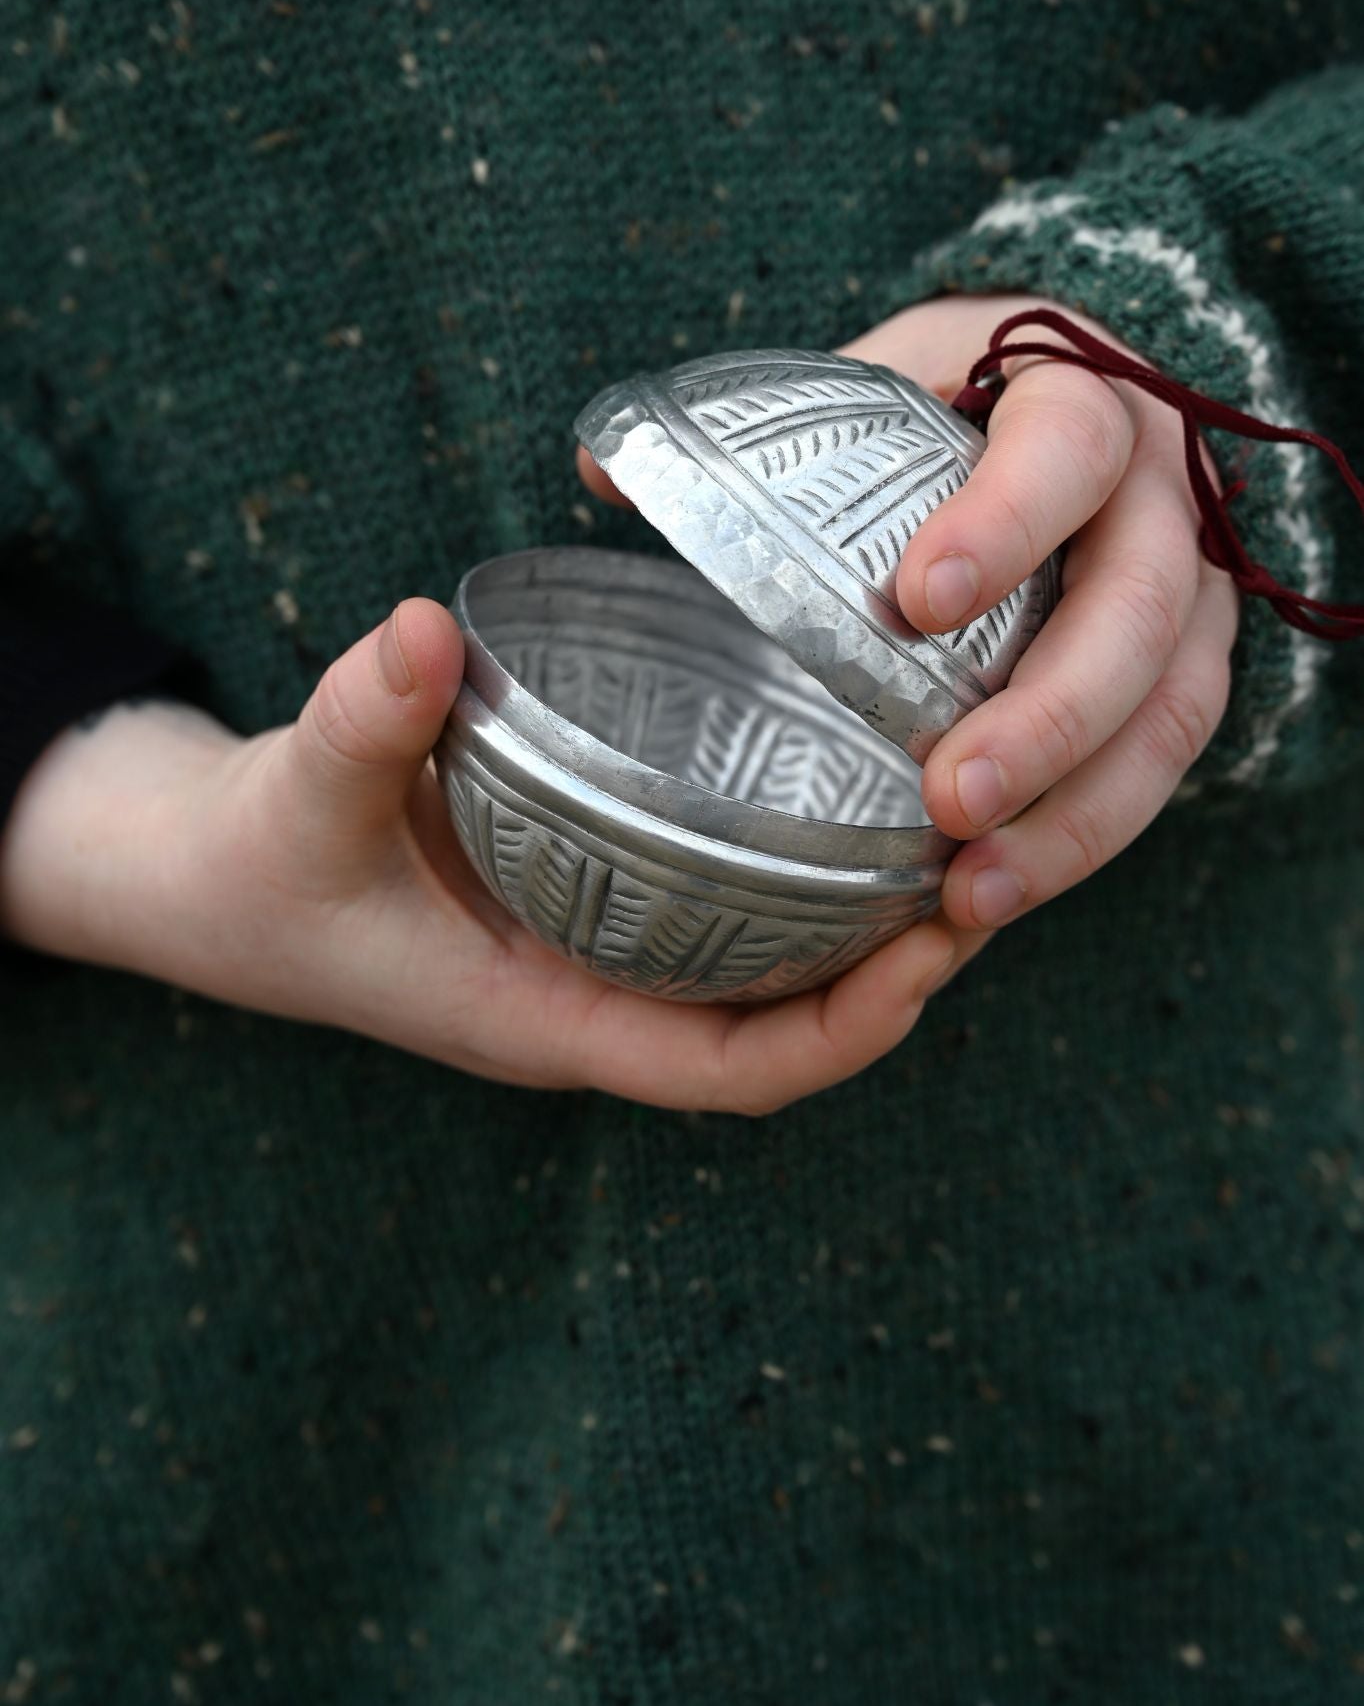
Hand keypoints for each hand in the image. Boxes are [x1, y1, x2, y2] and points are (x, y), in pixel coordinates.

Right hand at [0, 602, 980, 1113]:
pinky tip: (847, 778)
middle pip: (786, 1023)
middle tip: (997, 860)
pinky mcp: (594, 894)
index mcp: (548, 1021)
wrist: (214, 872)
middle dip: (898, 969)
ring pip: (767, 966)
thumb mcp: (295, 797)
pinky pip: (726, 904)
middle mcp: (597, 995)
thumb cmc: (259, 868)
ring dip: (867, 916)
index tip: (939, 953)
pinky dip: (801, 863)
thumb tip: (421, 631)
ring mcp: (601, 950)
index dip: (848, 1034)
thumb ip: (359, 724)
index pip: (734, 1074)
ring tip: (965, 816)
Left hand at [581, 291, 1238, 930]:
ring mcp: (1193, 593)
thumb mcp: (862, 389)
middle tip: (947, 798)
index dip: (1009, 520)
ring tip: (971, 892)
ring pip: (1169, 712)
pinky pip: (1162, 769)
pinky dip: (1085, 837)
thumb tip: (600, 478)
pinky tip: (994, 893)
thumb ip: (750, 426)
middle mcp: (1159, 499)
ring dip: (1077, 812)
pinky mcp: (1188, 673)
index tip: (920, 600)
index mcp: (1078, 402)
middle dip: (1050, 717)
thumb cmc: (948, 410)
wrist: (1070, 417)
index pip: (1066, 446)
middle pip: (1138, 610)